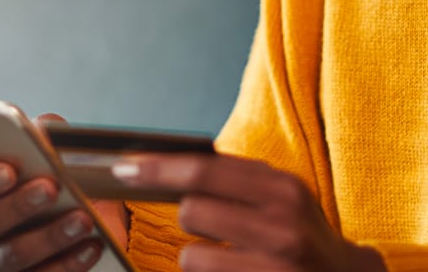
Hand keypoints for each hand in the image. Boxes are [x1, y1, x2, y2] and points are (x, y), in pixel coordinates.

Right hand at [0, 113, 128, 271]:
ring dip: (51, 236)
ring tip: (83, 220)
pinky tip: (92, 246)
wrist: (95, 212)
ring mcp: (0, 260)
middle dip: (19, 205)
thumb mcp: (56, 148)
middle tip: (50, 188)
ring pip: (14, 255)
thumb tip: (42, 128)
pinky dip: (69, 262)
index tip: (9, 170)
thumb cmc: (64, 173)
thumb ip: (46, 134)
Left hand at [111, 153, 384, 271]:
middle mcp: (282, 224)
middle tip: (212, 228)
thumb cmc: (303, 236)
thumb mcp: (285, 198)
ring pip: (192, 256)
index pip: (205, 169)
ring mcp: (275, 265)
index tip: (124, 168)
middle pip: (192, 210)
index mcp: (283, 188)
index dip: (158, 168)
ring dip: (199, 259)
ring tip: (233, 260)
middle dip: (190, 219)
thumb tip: (171, 166)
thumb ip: (239, 181)